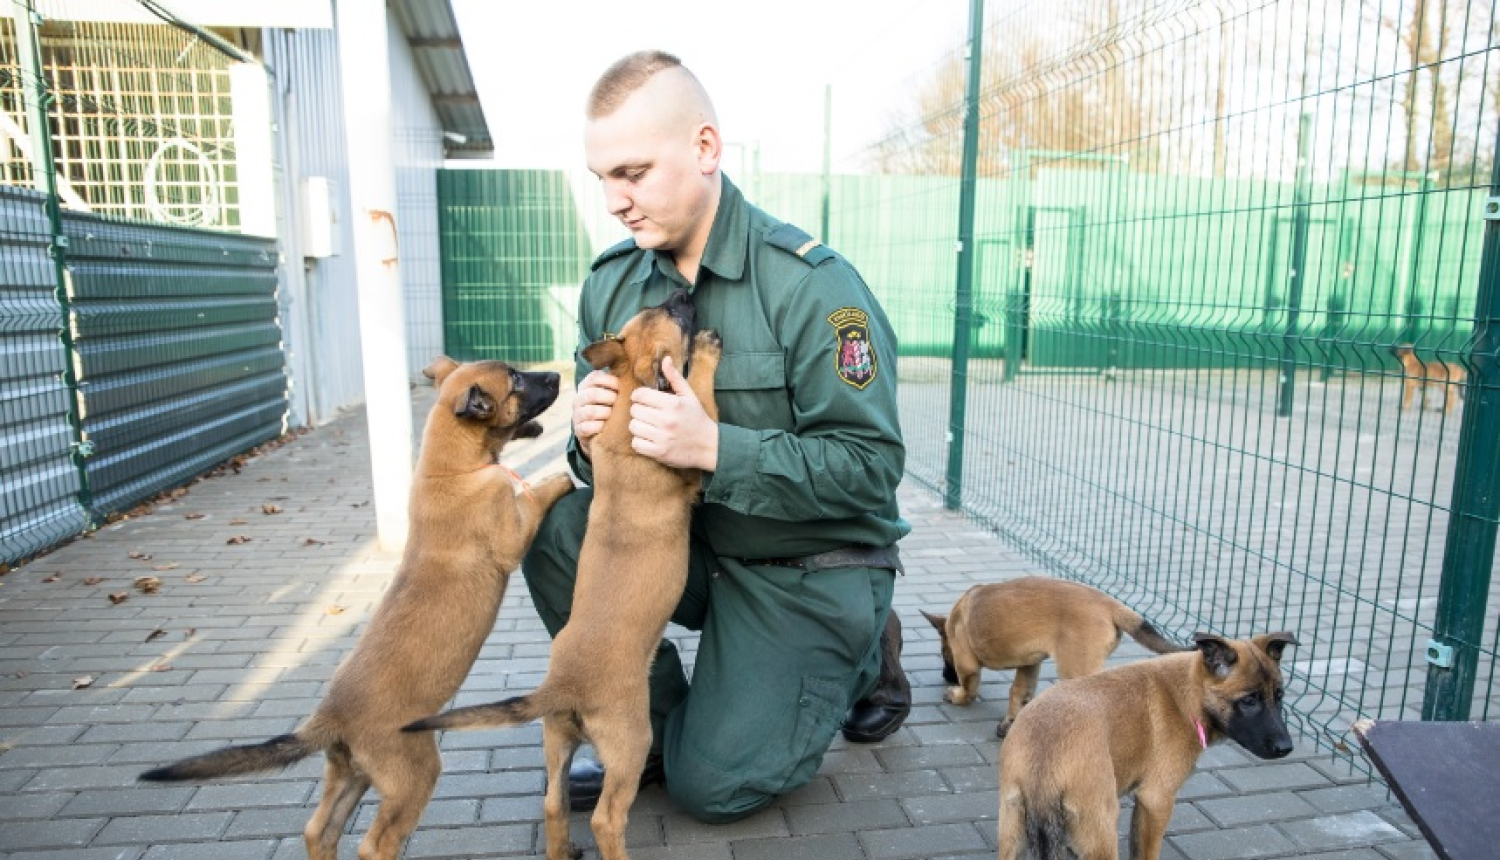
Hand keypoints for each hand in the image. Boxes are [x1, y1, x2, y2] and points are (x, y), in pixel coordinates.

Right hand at [572, 369, 618, 459]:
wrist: (595, 432)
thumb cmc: (607, 407)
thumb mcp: (609, 393)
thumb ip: (615, 384)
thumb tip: (631, 375)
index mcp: (585, 385)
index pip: (594, 377)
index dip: (610, 380)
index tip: (620, 387)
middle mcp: (578, 398)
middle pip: (593, 394)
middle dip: (609, 398)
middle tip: (619, 402)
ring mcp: (577, 414)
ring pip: (591, 411)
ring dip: (605, 413)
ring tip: (613, 415)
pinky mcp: (578, 429)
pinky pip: (587, 427)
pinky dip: (598, 427)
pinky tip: (605, 427)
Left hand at [629, 355, 717, 470]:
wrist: (709, 446)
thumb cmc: (697, 418)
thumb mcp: (689, 396)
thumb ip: (675, 378)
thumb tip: (665, 359)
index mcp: (672, 404)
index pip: (640, 395)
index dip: (639, 395)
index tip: (644, 399)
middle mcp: (666, 420)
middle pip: (634, 410)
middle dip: (639, 410)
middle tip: (647, 413)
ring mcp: (662, 438)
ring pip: (633, 426)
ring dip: (638, 425)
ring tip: (647, 425)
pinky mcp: (659, 453)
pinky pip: (636, 444)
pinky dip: (639, 441)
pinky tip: (648, 438)